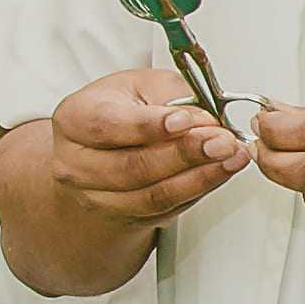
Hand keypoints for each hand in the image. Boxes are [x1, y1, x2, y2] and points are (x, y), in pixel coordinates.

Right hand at [44, 69, 250, 235]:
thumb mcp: (140, 85)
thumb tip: (204, 119)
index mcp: (74, 119)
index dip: (148, 126)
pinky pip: (165, 209)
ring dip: (199, 177)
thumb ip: (171, 96)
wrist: (99, 150)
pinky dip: (198, 190)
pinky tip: (220, 172)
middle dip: (183, 154)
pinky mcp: (123, 217)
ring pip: (151, 195)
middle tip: (220, 141)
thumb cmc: (119, 109)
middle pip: (131, 167)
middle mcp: (76, 164)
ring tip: (230, 157)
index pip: (107, 125)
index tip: (184, 120)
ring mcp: (97, 197)